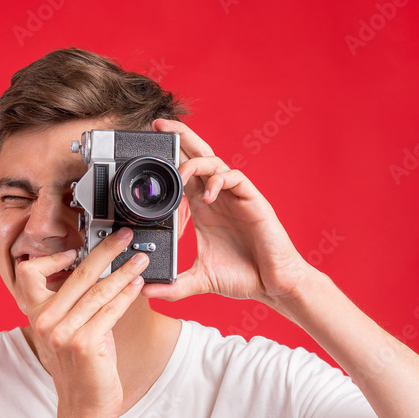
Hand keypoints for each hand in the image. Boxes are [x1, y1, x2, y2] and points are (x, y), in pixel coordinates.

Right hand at [16, 228, 147, 417]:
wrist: (84, 408)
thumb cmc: (83, 369)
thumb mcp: (71, 332)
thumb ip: (77, 305)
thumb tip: (99, 273)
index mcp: (37, 315)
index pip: (31, 272)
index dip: (54, 256)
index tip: (79, 247)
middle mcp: (45, 322)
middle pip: (77, 275)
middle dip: (105, 251)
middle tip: (124, 236)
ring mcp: (63, 333)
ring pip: (98, 291)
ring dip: (123, 272)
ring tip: (140, 260)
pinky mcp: (84, 343)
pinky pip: (110, 310)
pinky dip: (127, 295)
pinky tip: (139, 285)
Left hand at [141, 119, 312, 309]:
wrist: (273, 285)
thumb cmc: (243, 277)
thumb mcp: (200, 281)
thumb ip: (174, 286)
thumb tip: (146, 292)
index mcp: (204, 209)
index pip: (184, 173)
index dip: (169, 158)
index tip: (149, 147)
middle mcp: (218, 198)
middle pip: (198, 157)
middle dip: (180, 138)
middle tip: (160, 125)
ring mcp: (236, 197)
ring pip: (215, 163)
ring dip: (196, 162)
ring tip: (181, 171)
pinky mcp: (253, 201)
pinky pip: (235, 178)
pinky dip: (220, 180)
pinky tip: (209, 194)